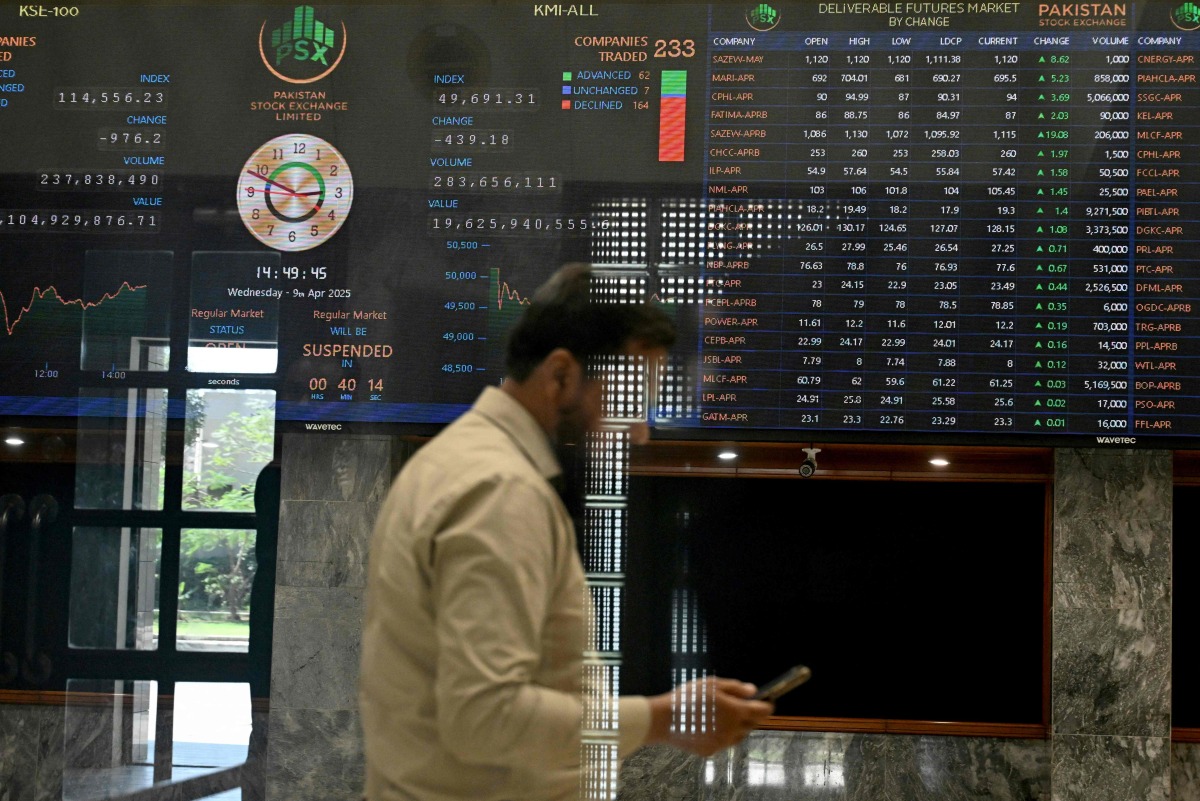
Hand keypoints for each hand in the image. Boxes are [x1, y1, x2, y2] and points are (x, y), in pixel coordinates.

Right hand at [646, 676, 773, 756]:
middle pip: (752, 724)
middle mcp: (732, 730)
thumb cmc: (687, 698)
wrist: (664, 720)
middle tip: (740, 706)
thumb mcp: (712, 685)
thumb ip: (735, 688)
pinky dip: (721, 735)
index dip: (767, 705)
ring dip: (737, 726)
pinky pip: (723, 743)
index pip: (762, 711)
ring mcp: (722, 743)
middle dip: (751, 715)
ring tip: (721, 715)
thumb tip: (753, 691)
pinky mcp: (711, 751)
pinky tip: (708, 726)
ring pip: (739, 735)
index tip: (767, 702)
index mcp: (735, 712)